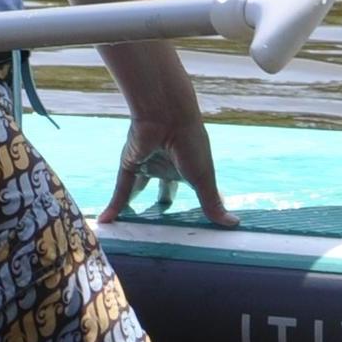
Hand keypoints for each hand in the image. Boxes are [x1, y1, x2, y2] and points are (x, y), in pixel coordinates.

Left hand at [105, 108, 233, 227]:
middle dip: (165, 203)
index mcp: (191, 169)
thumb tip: (233, 224)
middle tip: (163, 226)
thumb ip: (212, 203)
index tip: (203, 222)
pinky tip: (108, 221)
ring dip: (136, 206)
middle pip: (166, 190)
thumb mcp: (203, 178)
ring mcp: (148, 166)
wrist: (166, 115)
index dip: (201, 203)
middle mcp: (169, 167)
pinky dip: (115, 205)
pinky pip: (121, 189)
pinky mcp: (130, 165)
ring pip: (141, 190)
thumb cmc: (191, 143)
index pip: (197, 190)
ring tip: (132, 226)